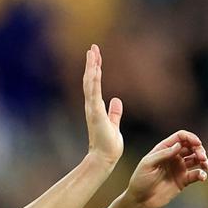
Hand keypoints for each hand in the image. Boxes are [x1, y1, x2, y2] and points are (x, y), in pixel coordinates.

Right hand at [84, 44, 123, 165]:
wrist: (104, 159)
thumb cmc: (108, 145)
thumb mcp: (114, 124)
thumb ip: (114, 113)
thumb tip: (117, 100)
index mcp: (96, 107)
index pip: (95, 84)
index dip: (95, 69)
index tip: (96, 56)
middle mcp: (91, 106)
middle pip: (90, 80)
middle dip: (92, 63)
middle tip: (93, 48)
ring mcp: (92, 109)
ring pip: (90, 84)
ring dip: (91, 68)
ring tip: (92, 52)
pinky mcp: (95, 114)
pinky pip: (94, 94)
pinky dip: (94, 81)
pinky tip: (95, 69)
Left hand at [122, 130, 207, 207]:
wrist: (140, 201)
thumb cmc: (140, 181)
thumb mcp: (148, 164)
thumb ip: (163, 154)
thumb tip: (179, 145)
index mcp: (164, 149)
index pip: (180, 137)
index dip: (190, 137)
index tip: (197, 143)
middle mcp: (173, 156)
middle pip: (191, 146)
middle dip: (199, 149)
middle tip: (202, 157)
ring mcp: (179, 168)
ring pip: (196, 159)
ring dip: (203, 159)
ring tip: (205, 164)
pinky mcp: (183, 180)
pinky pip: (196, 174)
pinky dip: (202, 174)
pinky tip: (202, 176)